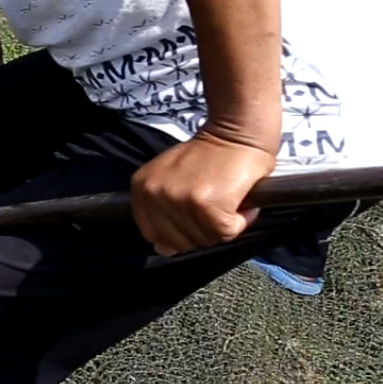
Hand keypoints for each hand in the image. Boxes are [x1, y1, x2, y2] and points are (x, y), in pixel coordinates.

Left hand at [130, 134, 274, 255]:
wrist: (237, 132)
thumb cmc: (209, 156)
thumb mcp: (172, 179)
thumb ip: (163, 214)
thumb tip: (163, 250)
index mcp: (141, 189)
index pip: (153, 234)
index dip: (179, 232)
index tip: (194, 214)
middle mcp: (154, 195)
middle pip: (180, 242)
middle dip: (203, 229)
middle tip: (215, 202)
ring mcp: (178, 200)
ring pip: (205, 238)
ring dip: (223, 224)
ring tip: (226, 197)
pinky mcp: (206, 205)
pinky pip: (227, 232)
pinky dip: (241, 220)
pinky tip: (239, 199)